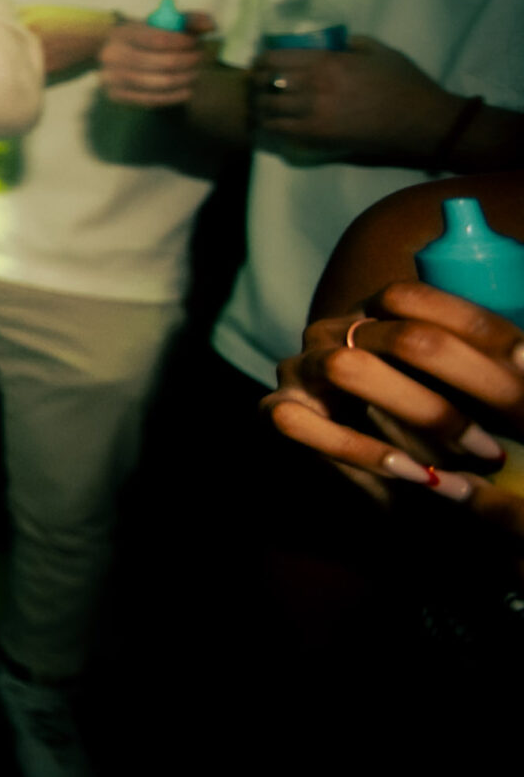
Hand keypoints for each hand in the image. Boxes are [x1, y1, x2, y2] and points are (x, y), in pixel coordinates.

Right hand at [99, 10, 216, 106]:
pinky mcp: (117, 96)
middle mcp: (113, 55)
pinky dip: (176, 95)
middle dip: (190, 61)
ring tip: (197, 72)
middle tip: (201, 58)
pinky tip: (187, 88)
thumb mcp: (160, 23)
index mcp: (123, 33)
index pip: (159, 39)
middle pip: (163, 63)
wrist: (113, 54)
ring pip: (162, 83)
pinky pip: (154, 100)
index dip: (183, 42)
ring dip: (187, 78)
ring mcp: (113, 78)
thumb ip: (187, 20)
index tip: (197, 42)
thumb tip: (210, 26)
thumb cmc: (143, 36)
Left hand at [252, 37, 460, 161]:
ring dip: (259, 105)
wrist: (422, 121)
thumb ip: (354, 43)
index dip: (261, 60)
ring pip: (269, 106)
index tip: (259, 63)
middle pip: (266, 81)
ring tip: (258, 106)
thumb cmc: (405, 84)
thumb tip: (335, 42)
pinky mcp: (319, 135)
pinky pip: (281, 130)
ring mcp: (315, 111)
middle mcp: (315, 84)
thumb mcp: (380, 51)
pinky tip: (268, 125)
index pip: (276, 57)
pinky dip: (269, 126)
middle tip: (256, 86)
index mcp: (328, 60)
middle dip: (256, 83)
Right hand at [267, 281, 523, 543]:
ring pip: (347, 368)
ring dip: (420, 412)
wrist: (378, 478)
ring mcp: (300, 366)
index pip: (415, 298)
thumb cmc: (429, 429)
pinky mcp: (278, 409)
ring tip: (475, 459)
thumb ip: (481, 372)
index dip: (476, 332)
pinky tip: (414, 474)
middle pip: (398, 336)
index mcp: (372, 312)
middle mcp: (332, 329)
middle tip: (506, 437)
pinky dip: (362, 449)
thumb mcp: (463, 394)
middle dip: (465, 384)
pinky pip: (302, 421)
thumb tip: (522, 359)